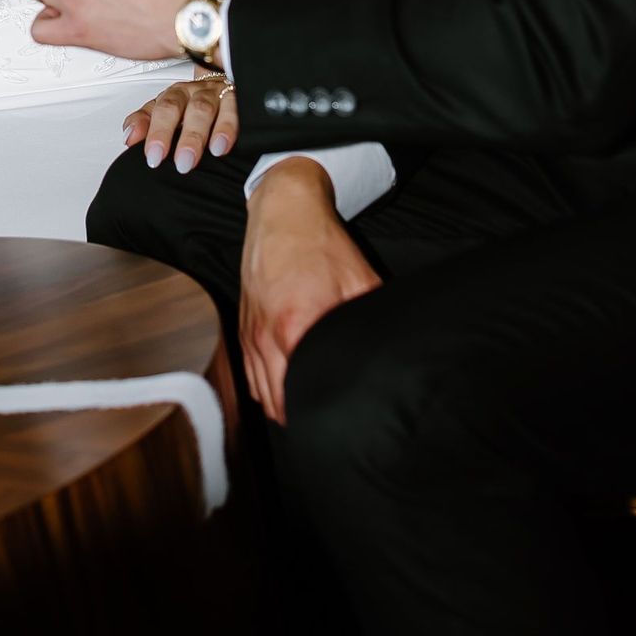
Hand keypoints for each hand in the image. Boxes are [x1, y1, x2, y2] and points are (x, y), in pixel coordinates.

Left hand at [122, 76, 237, 173]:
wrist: (222, 84)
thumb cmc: (190, 105)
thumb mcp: (165, 113)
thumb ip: (144, 123)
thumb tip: (128, 138)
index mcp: (175, 95)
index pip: (162, 110)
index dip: (157, 132)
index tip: (153, 157)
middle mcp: (196, 92)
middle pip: (188, 109)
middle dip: (186, 136)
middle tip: (182, 163)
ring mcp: (218, 94)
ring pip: (209, 109)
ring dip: (207, 133)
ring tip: (207, 154)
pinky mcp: (239, 99)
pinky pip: (236, 110)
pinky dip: (230, 128)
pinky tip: (225, 145)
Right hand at [238, 160, 380, 425]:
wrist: (284, 214)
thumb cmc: (322, 246)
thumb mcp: (361, 282)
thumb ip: (372, 321)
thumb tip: (392, 351)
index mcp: (295, 328)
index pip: (303, 393)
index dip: (322, 410)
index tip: (340, 416)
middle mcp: (266, 337)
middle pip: (279, 403)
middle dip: (303, 416)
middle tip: (328, 421)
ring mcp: (250, 333)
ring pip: (261, 394)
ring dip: (282, 408)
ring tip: (308, 415)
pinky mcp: (243, 327)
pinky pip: (249, 375)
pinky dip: (265, 391)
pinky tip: (283, 395)